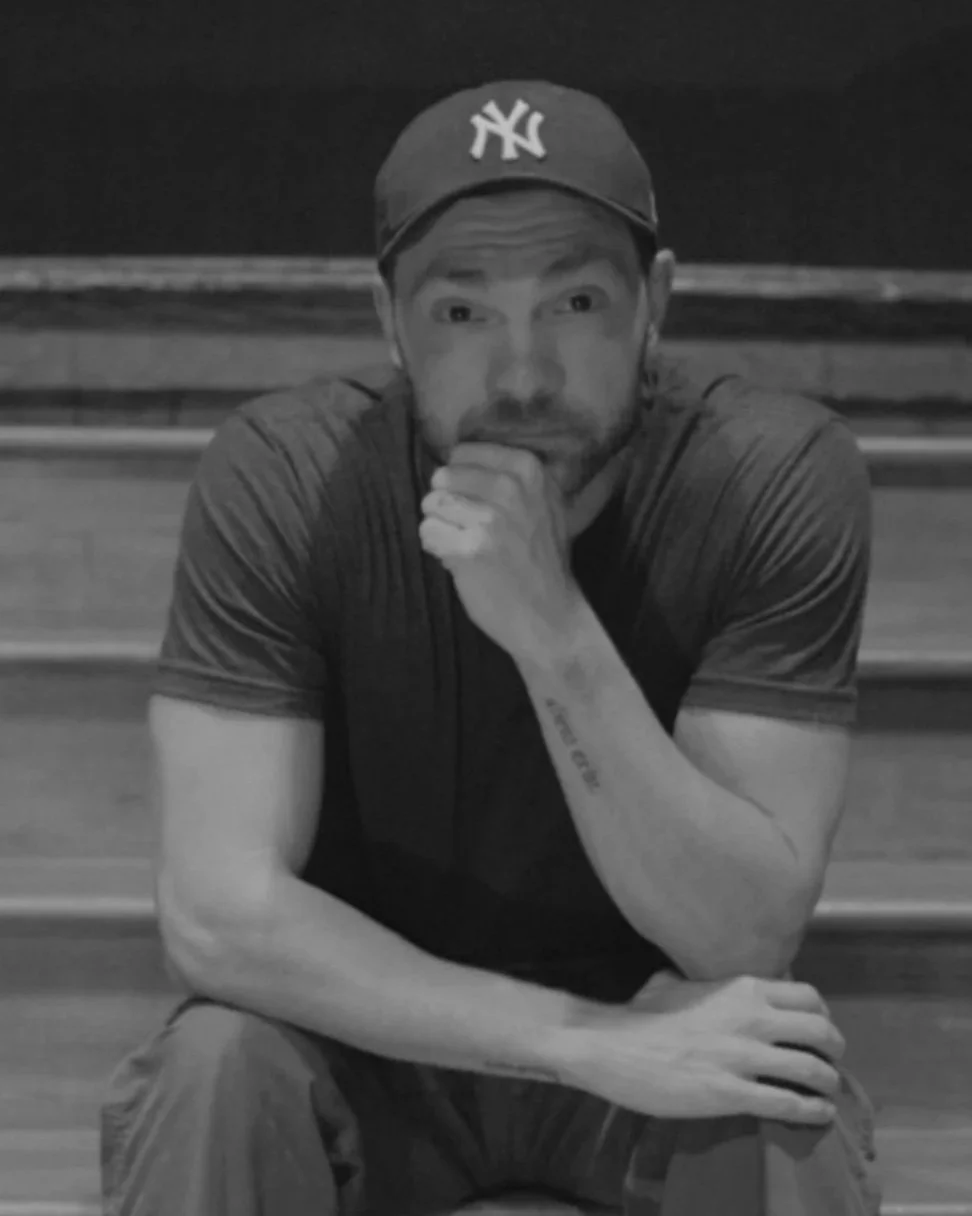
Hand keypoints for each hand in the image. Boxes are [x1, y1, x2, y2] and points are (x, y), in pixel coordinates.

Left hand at [419, 443, 582, 663]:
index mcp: (528, 469)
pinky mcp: (468, 550)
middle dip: (446, 502)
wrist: (550, 614)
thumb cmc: (543, 559)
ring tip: (462, 543)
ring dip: (440, 525)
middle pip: (443, 476)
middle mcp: (509, 488)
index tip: (474, 501)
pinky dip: (436, 548)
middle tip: (466, 527)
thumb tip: (458, 456)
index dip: (460, 479)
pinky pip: (428, 533)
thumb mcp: (546, 503)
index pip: (463, 452)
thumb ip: (512, 475)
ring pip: (431, 504)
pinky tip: (458, 559)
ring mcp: (488, 519)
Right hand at [558, 970, 845, 1126]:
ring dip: (828, 1083)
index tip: (820, 1027)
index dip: (823, 1014)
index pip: (807, 996)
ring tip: (828, 1092)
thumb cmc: (640, 1013)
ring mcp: (743, 1057)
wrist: (613, 1046)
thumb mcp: (671, 981)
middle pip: (821, 1031)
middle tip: (831, 1060)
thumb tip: (689, 971)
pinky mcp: (732, 1094)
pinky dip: (811, 1111)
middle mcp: (751, 1018)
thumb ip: (694, 977)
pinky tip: (818, 1114)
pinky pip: (788, 1103)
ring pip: (812, 1070)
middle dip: (835, 1049)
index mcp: (741, 988)